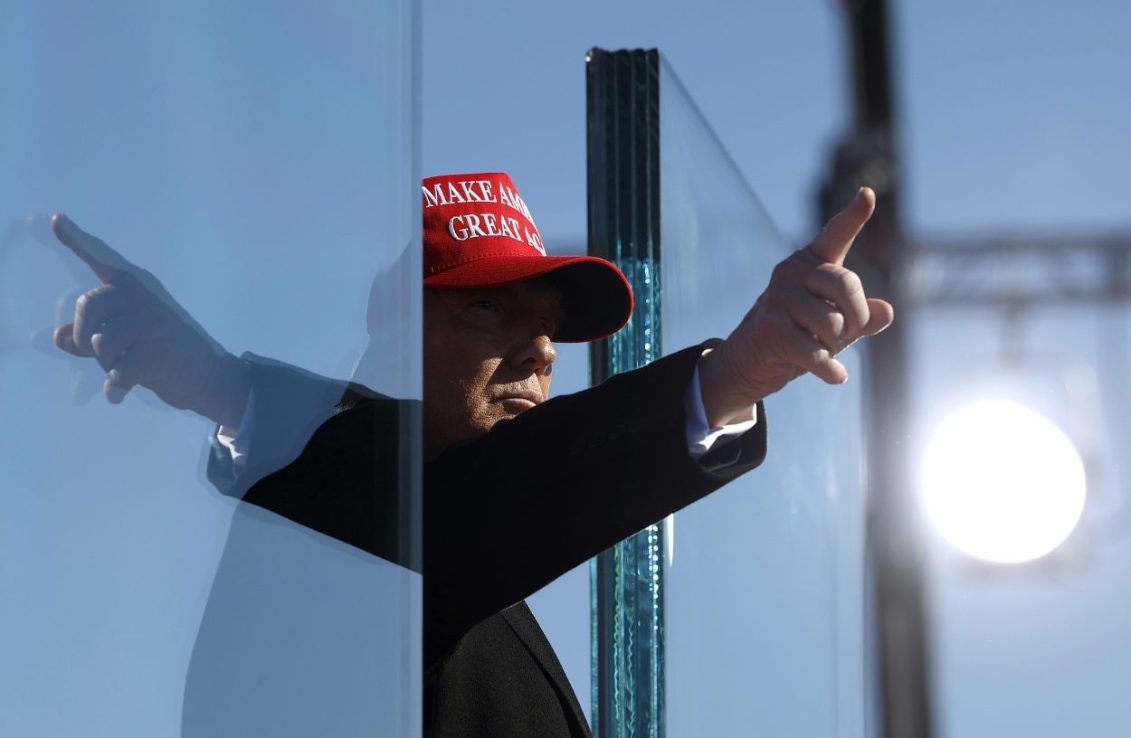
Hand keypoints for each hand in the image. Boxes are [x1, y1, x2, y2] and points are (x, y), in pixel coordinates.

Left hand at [49, 214, 249, 426]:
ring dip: (105, 364)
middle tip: (95, 351)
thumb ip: (88, 336)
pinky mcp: (156, 352)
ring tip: (124, 367)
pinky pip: (116, 372)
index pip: (101, 258)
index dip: (76, 239)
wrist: (209, 376)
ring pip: (98, 343)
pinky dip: (115, 388)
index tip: (57, 219)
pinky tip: (118, 394)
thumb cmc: (163, 352)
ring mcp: (151, 322)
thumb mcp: (123, 342)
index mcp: (134, 288)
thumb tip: (58, 338)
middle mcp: (142, 297)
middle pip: (87, 304)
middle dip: (82, 334)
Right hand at [698, 187, 894, 425]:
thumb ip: (863, 317)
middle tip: (847, 335)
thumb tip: (887, 311)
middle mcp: (791, 272)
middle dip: (856, 317)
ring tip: (820, 349)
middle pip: (847, 285)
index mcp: (811, 263)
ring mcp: (778, 298)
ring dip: (836, 346)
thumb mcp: (837, 325)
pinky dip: (831, 370)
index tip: (868, 195)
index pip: (835, 235)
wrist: (750, 362)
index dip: (854, 216)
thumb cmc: (799, 336)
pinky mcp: (771, 328)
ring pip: (834, 323)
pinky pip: (817, 352)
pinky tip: (834, 376)